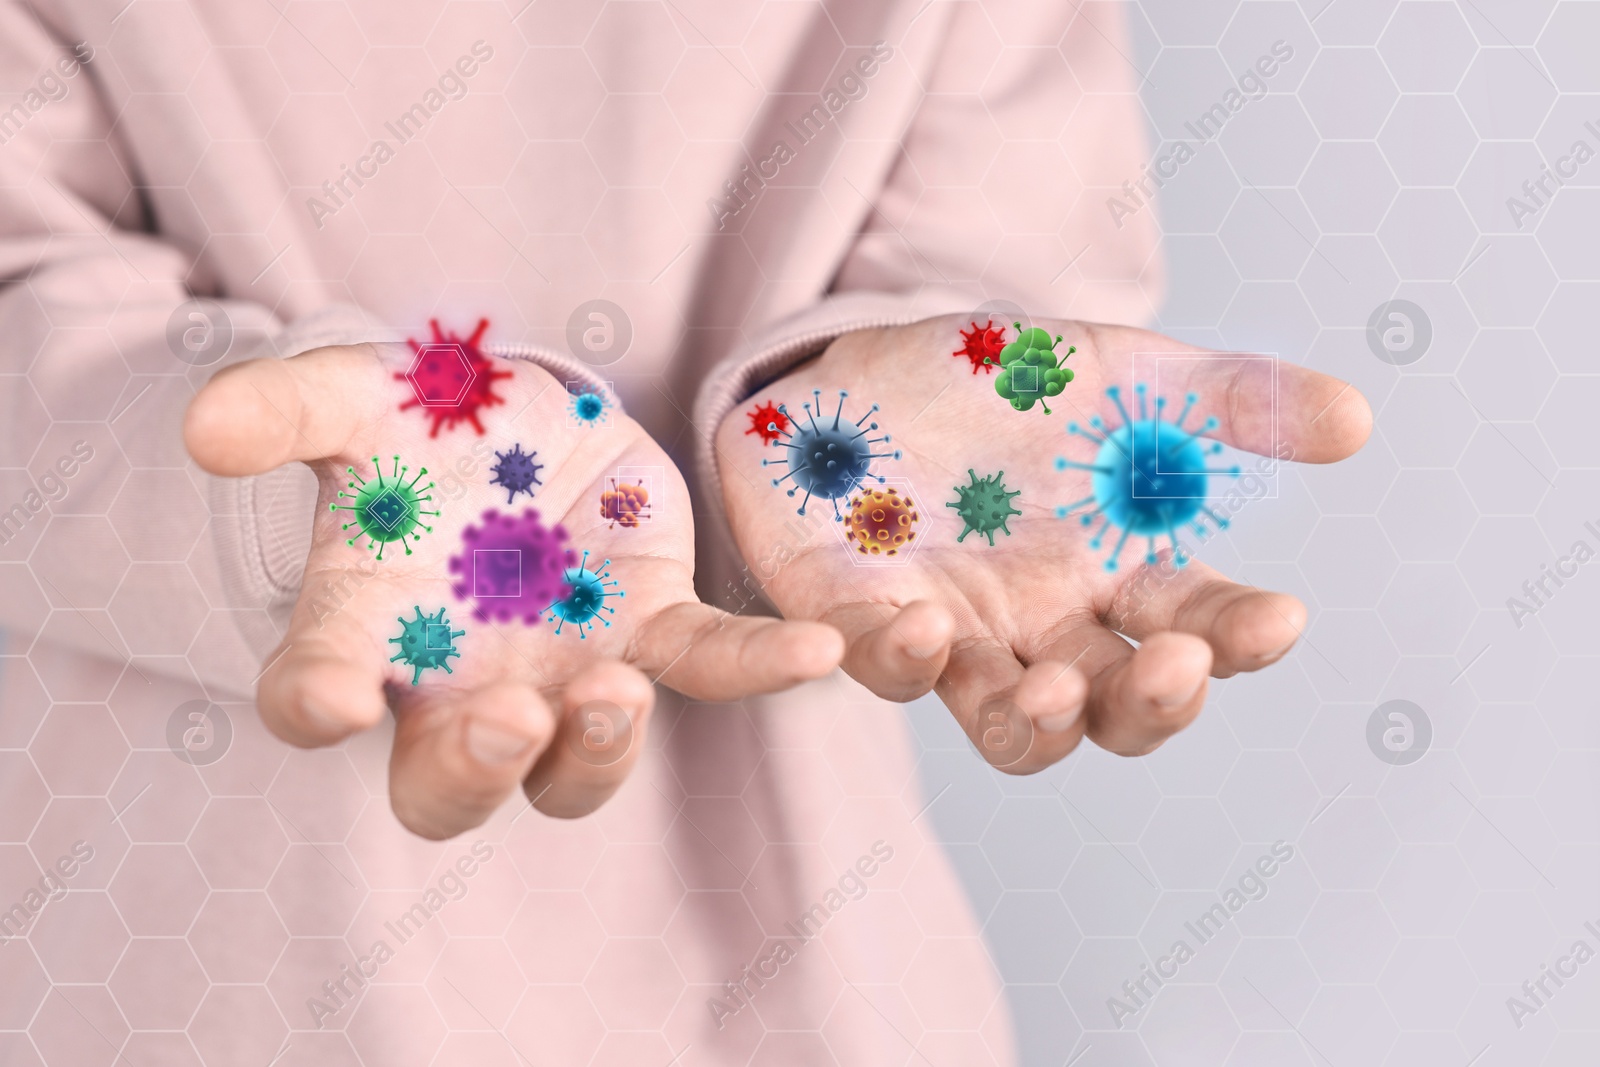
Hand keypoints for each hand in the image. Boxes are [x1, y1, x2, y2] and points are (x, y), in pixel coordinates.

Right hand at [185, 337, 841, 837]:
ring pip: (579, 764)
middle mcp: (458, 689)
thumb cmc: (415, 431)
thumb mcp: (353, 399)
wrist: (515, 423)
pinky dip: (761, 667)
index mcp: (364, 638)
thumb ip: (288, 410)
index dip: (314, 703)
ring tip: (616, 696)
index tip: (325, 700)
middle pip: (450, 784)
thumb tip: (205, 429)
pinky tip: (822, 650)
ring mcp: (562, 676)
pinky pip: (708, 668)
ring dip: (600, 748)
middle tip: (509, 720)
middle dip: (475, 769)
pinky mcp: (655, 630)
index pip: (314, 695)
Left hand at [715, 314, 1370, 772]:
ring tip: (1050, 690)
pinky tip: (909, 627)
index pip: (1198, 624)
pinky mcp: (851, 619)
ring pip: (1004, 724)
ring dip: (1033, 723)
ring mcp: (948, 635)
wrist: (856, 381)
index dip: (1240, 633)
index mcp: (1114, 575)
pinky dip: (889, 658)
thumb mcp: (1117, 374)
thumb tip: (1357, 419)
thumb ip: (1223, 396)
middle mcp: (1039, 628)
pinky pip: (870, 661)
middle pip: (1114, 709)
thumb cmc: (997, 390)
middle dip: (1151, 702)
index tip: (1280, 617)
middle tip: (1175, 667)